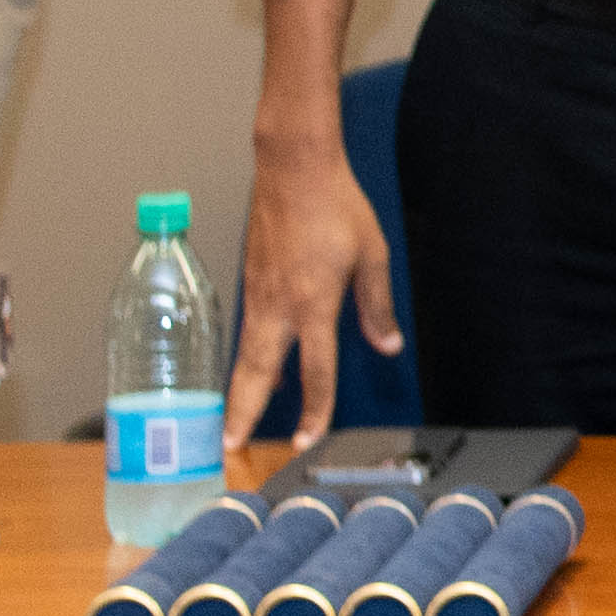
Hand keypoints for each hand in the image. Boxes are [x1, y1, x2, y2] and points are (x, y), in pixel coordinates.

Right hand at [224, 137, 401, 449]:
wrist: (293, 168)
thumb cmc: (336, 206)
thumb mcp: (373, 256)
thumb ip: (377, 306)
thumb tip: (388, 345)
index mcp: (314, 303)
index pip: (315, 370)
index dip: (314, 409)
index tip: (306, 439)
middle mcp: (279, 305)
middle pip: (260, 373)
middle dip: (244, 413)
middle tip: (228, 448)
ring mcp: (258, 293)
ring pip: (246, 354)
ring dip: (237, 391)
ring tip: (228, 423)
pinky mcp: (250, 280)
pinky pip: (246, 331)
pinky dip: (244, 358)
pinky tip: (250, 370)